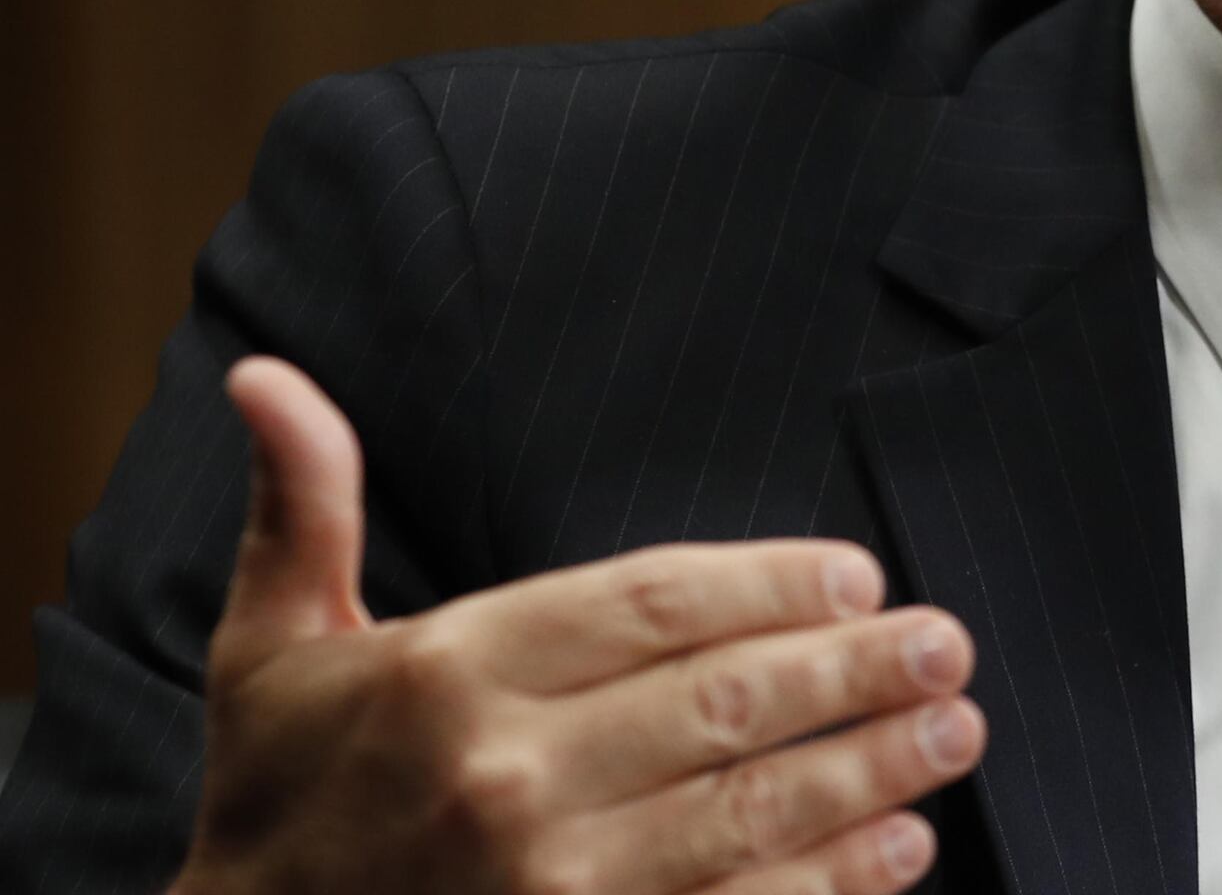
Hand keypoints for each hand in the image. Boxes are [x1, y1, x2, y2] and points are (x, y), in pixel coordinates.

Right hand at [174, 357, 983, 894]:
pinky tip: (902, 850)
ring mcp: (547, 884)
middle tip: (947, 646)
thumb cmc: (273, 801)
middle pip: (724, 703)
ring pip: (748, 811)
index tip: (859, 576)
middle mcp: (505, 775)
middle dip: (855, 670)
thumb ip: (304, 505)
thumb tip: (268, 377)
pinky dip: (831, 884)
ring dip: (870, 770)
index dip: (770, 583)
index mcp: (447, 673)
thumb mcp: (269, 648)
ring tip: (953, 731)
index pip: (650, 602)